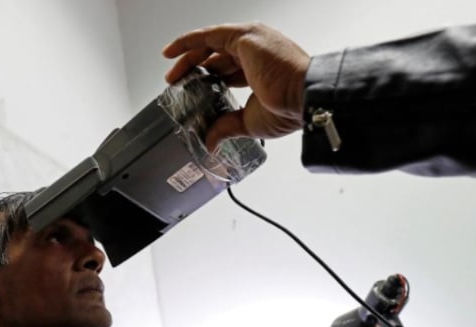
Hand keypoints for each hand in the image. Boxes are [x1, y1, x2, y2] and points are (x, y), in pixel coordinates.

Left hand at [163, 23, 309, 150]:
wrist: (304, 97)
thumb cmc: (290, 108)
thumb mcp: (249, 122)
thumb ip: (227, 126)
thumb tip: (211, 142)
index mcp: (262, 70)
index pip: (229, 71)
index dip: (209, 79)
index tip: (194, 91)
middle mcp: (257, 52)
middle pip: (218, 56)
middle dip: (195, 69)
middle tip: (177, 83)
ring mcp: (251, 42)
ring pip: (211, 45)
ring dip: (188, 57)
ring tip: (171, 73)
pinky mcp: (244, 37)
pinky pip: (209, 35)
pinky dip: (188, 41)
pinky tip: (172, 52)